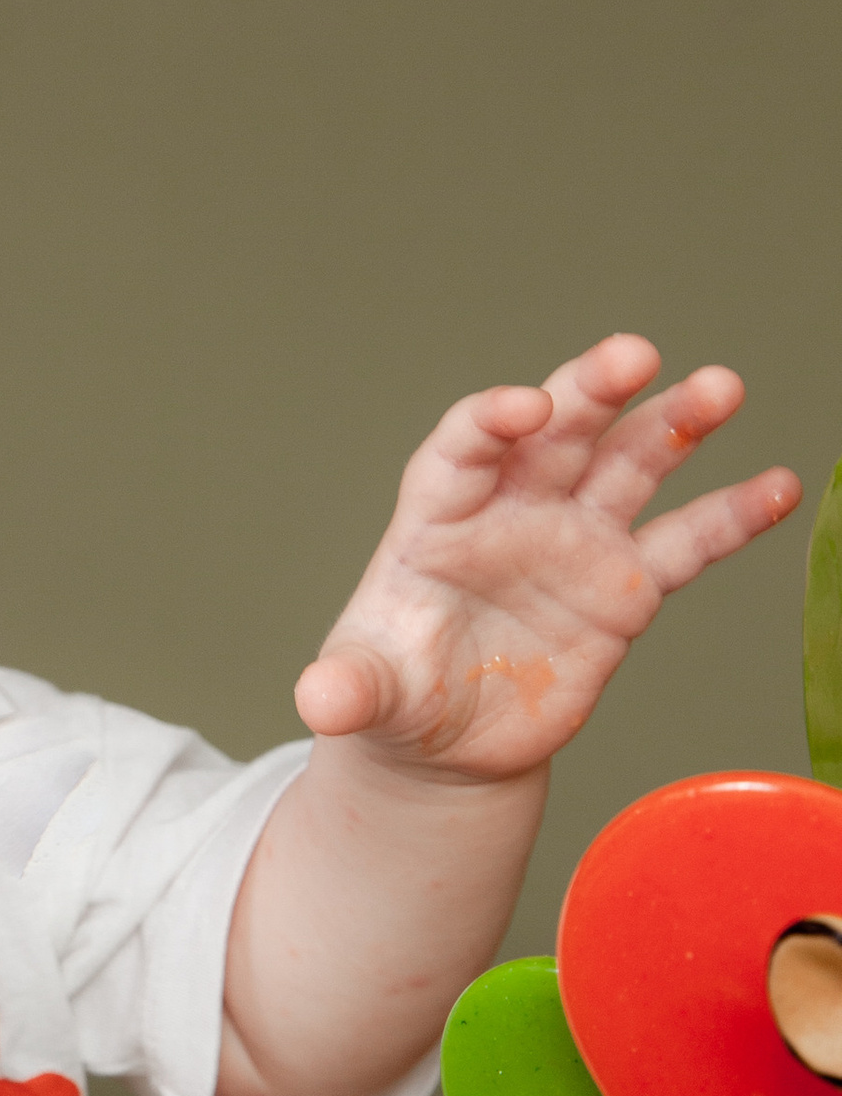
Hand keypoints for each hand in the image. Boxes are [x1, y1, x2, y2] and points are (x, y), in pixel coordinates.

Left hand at [295, 335, 797, 784]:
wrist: (448, 740)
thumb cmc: (397, 692)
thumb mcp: (364, 693)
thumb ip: (348, 688)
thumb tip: (320, 699)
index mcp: (437, 519)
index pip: (462, 450)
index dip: (489, 423)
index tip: (524, 408)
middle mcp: (513, 511)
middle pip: (556, 433)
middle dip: (592, 390)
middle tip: (635, 355)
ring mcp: (575, 542)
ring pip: (628, 464)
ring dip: (674, 422)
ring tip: (721, 387)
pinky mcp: (625, 588)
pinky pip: (685, 542)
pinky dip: (731, 514)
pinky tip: (777, 484)